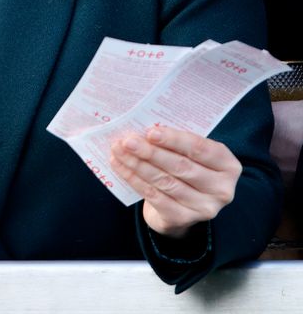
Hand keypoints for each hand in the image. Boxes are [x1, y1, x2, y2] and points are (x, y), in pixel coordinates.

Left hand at [110, 125, 240, 237]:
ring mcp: (205, 207)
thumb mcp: (189, 153)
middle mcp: (222, 189)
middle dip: (151, 152)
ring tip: (119, 151)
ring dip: (138, 164)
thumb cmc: (185, 167)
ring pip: (165, 181)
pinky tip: (119, 166)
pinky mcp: (184, 219)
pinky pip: (154, 196)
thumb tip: (143, 129)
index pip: (200, 149)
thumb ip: (175, 142)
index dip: (174, 140)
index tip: (150, 132)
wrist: (180, 205)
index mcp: (228, 165)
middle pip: (181, 166)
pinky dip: (134, 179)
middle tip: (128, 141)